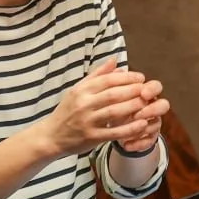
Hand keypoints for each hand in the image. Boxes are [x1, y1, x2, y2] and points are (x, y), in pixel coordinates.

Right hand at [38, 61, 156, 157]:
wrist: (51, 136)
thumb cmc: (67, 111)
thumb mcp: (77, 89)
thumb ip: (97, 75)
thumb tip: (115, 60)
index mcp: (81, 90)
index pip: (107, 80)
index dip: (127, 77)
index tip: (141, 77)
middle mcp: (84, 104)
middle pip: (113, 94)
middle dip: (134, 90)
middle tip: (148, 90)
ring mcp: (88, 121)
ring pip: (115, 111)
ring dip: (134, 106)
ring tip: (148, 103)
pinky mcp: (92, 137)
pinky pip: (114, 132)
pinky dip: (129, 128)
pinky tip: (142, 124)